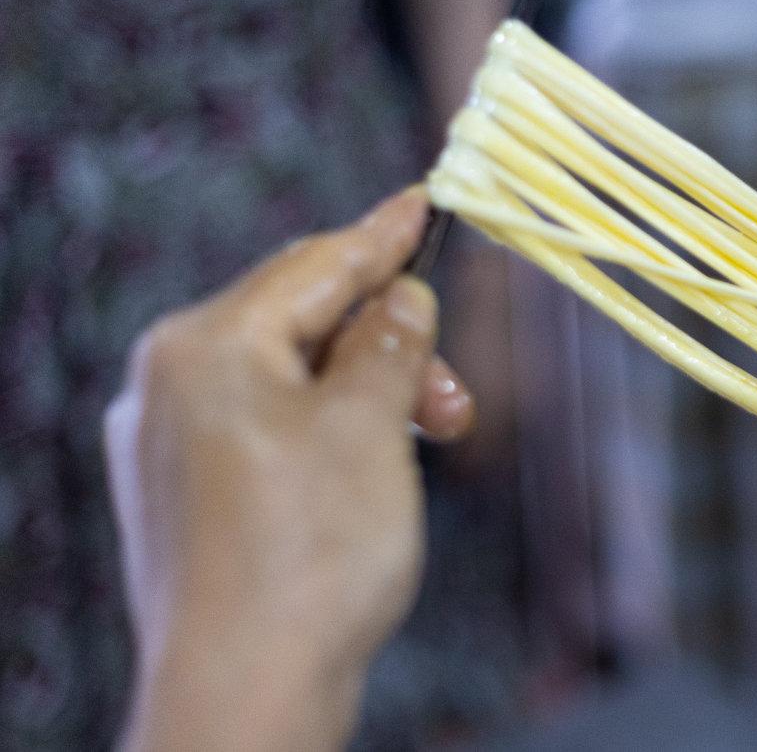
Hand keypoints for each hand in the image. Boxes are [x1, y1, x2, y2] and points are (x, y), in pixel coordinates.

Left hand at [105, 187, 474, 750]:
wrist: (243, 695)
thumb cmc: (310, 556)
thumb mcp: (372, 426)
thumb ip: (391, 343)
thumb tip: (402, 297)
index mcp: (205, 345)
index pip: (315, 265)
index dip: (384, 234)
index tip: (425, 198)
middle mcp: (168, 382)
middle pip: (300, 323)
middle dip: (390, 347)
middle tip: (452, 398)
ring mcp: (166, 443)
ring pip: (289, 382)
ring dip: (368, 398)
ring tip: (429, 445)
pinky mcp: (181, 496)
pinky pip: (266, 430)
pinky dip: (330, 433)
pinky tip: (372, 470)